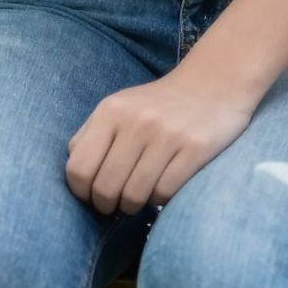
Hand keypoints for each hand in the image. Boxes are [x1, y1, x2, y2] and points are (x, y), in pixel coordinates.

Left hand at [66, 70, 253, 214]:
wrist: (214, 82)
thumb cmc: (158, 105)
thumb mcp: (119, 108)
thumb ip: (89, 137)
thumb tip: (72, 177)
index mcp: (112, 110)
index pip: (78, 170)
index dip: (82, 192)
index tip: (94, 193)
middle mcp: (137, 120)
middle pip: (105, 189)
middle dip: (108, 204)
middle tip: (118, 200)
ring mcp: (167, 134)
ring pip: (134, 196)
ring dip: (134, 205)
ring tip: (141, 193)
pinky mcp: (195, 148)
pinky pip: (164, 193)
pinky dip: (160, 199)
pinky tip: (164, 184)